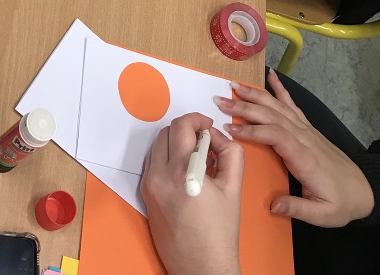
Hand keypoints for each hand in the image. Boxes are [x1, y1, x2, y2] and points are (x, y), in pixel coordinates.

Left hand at [141, 113, 243, 274]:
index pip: (181, 126)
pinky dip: (167, 159)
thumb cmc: (220, 232)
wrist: (203, 268)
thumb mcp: (234, 187)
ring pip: (157, 146)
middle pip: (166, 132)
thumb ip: (230, 152)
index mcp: (182, 171)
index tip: (208, 126)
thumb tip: (215, 136)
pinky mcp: (145, 195)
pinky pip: (153, 164)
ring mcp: (149, 186)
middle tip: (205, 142)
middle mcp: (159, 175)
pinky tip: (185, 173)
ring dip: (175, 144)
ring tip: (197, 159)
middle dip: (186, 130)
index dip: (197, 119)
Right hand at [216, 70, 373, 227]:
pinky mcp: (308, 128)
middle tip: (220, 101)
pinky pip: (292, 104)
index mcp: (305, 158)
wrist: (365, 191)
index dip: (253, 130)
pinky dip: (280, 89)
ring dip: (255, 95)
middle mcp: (304, 138)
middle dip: (245, 107)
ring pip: (278, 107)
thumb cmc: (341, 203)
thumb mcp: (322, 215)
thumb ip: (297, 208)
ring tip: (233, 85)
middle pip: (272, 116)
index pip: (276, 136)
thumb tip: (272, 203)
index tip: (230, 128)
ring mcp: (306, 130)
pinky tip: (271, 76)